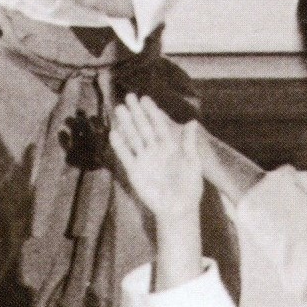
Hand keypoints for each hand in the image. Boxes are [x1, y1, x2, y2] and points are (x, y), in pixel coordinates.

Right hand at [110, 96, 204, 225]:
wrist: (178, 209)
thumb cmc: (189, 186)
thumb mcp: (193, 163)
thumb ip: (189, 143)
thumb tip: (192, 122)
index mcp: (169, 146)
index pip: (158, 124)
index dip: (152, 112)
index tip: (144, 98)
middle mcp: (154, 149)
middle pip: (143, 127)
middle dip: (136, 113)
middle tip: (128, 96)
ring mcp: (143, 159)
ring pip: (133, 137)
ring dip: (126, 124)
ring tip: (118, 109)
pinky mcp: (134, 171)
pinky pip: (126, 155)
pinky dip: (119, 145)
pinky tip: (113, 133)